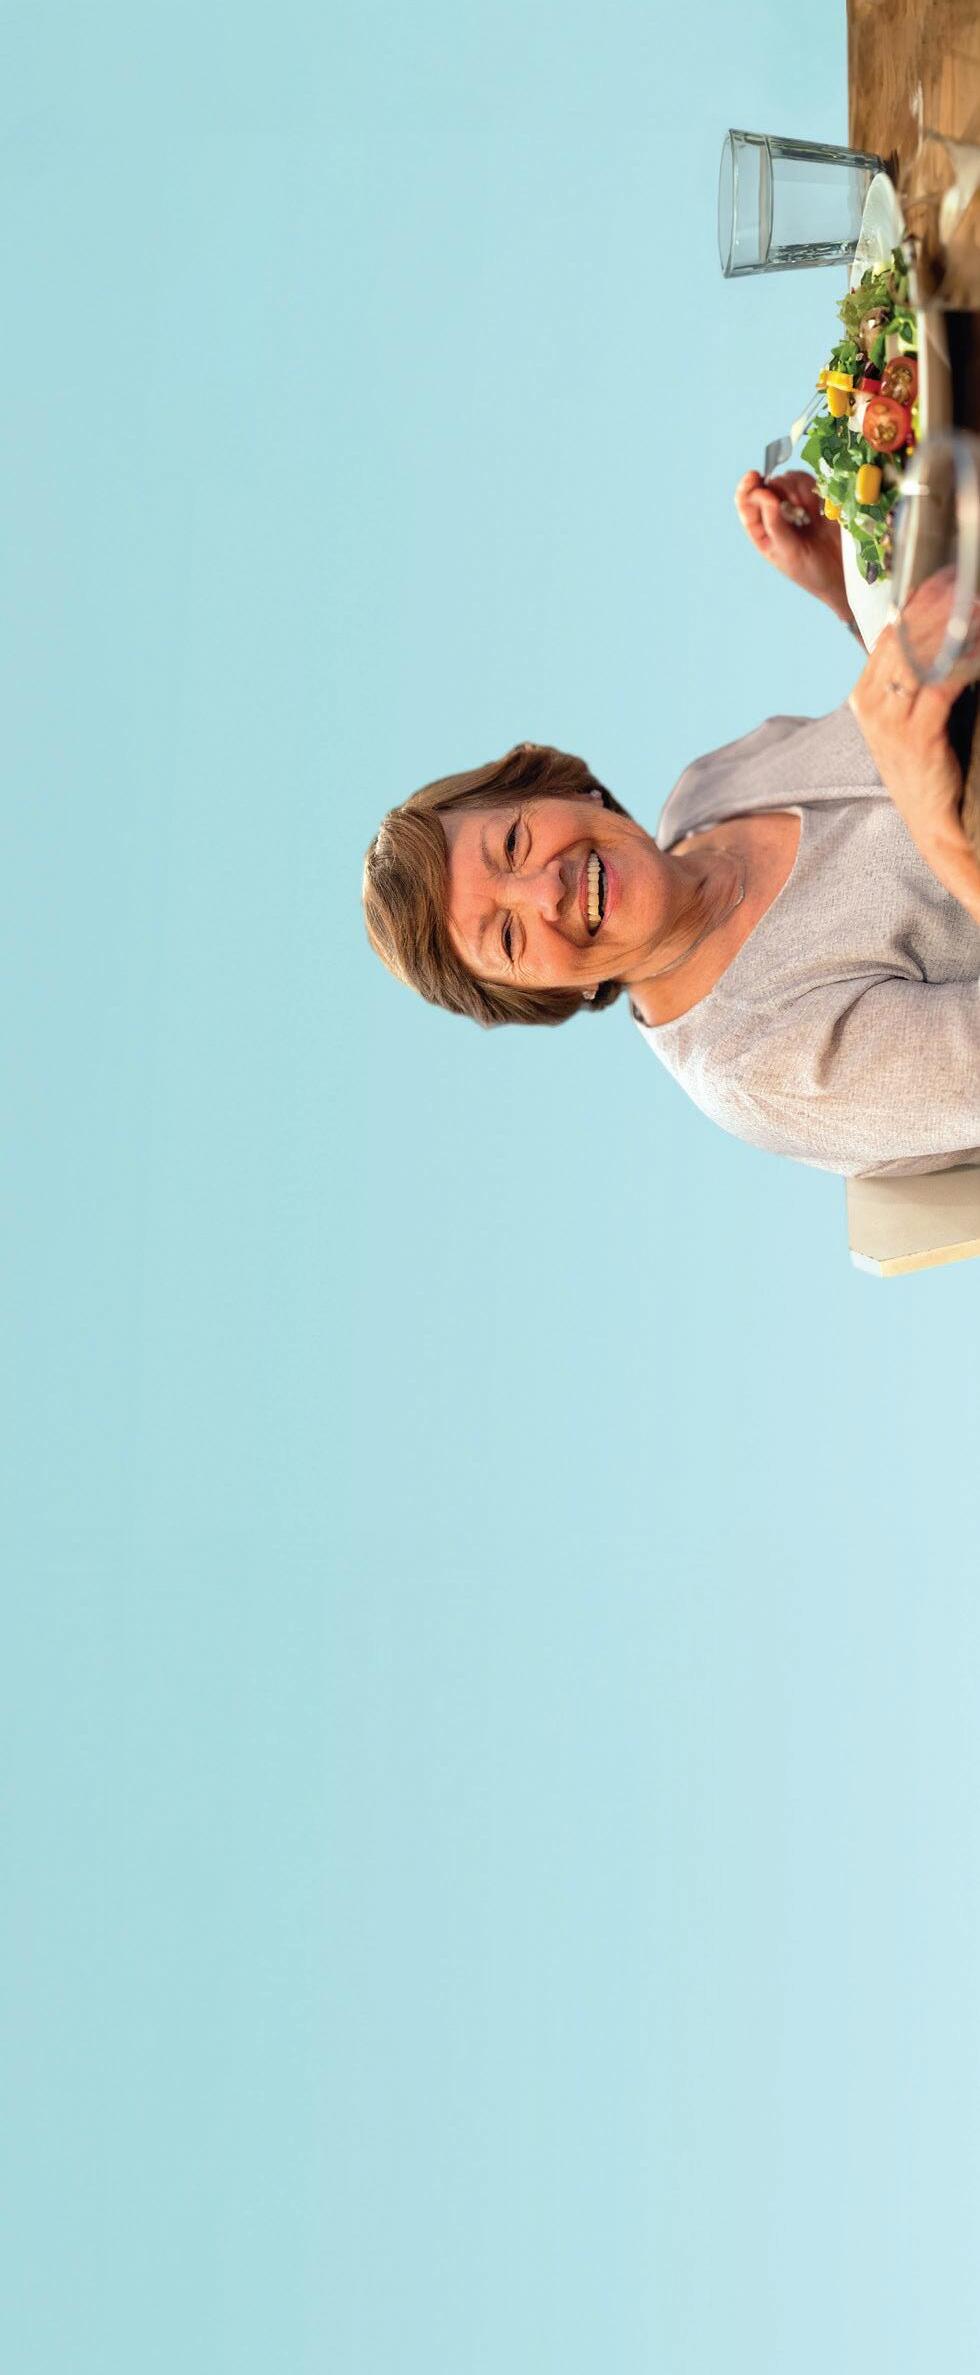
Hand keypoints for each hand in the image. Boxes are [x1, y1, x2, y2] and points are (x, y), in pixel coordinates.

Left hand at [734, 468, 848, 618]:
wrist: (843, 575)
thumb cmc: (811, 571)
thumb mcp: (788, 552)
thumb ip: (775, 524)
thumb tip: (766, 496)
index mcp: (762, 530)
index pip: (746, 502)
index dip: (747, 487)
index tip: (754, 476)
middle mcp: (776, 515)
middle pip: (768, 485)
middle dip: (779, 490)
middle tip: (795, 508)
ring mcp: (797, 505)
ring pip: (788, 480)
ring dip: (797, 490)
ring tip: (808, 512)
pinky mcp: (817, 499)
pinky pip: (809, 481)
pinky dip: (812, 488)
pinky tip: (818, 506)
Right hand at [849, 570, 979, 925]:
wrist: (939, 827)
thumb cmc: (932, 771)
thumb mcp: (914, 719)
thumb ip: (918, 679)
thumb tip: (945, 634)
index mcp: (866, 696)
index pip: (890, 633)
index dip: (919, 601)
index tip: (947, 576)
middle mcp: (870, 705)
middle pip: (904, 636)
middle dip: (939, 605)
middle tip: (968, 580)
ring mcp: (889, 722)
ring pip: (920, 655)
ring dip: (953, 626)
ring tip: (979, 605)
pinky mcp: (916, 736)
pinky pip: (941, 683)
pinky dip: (963, 660)